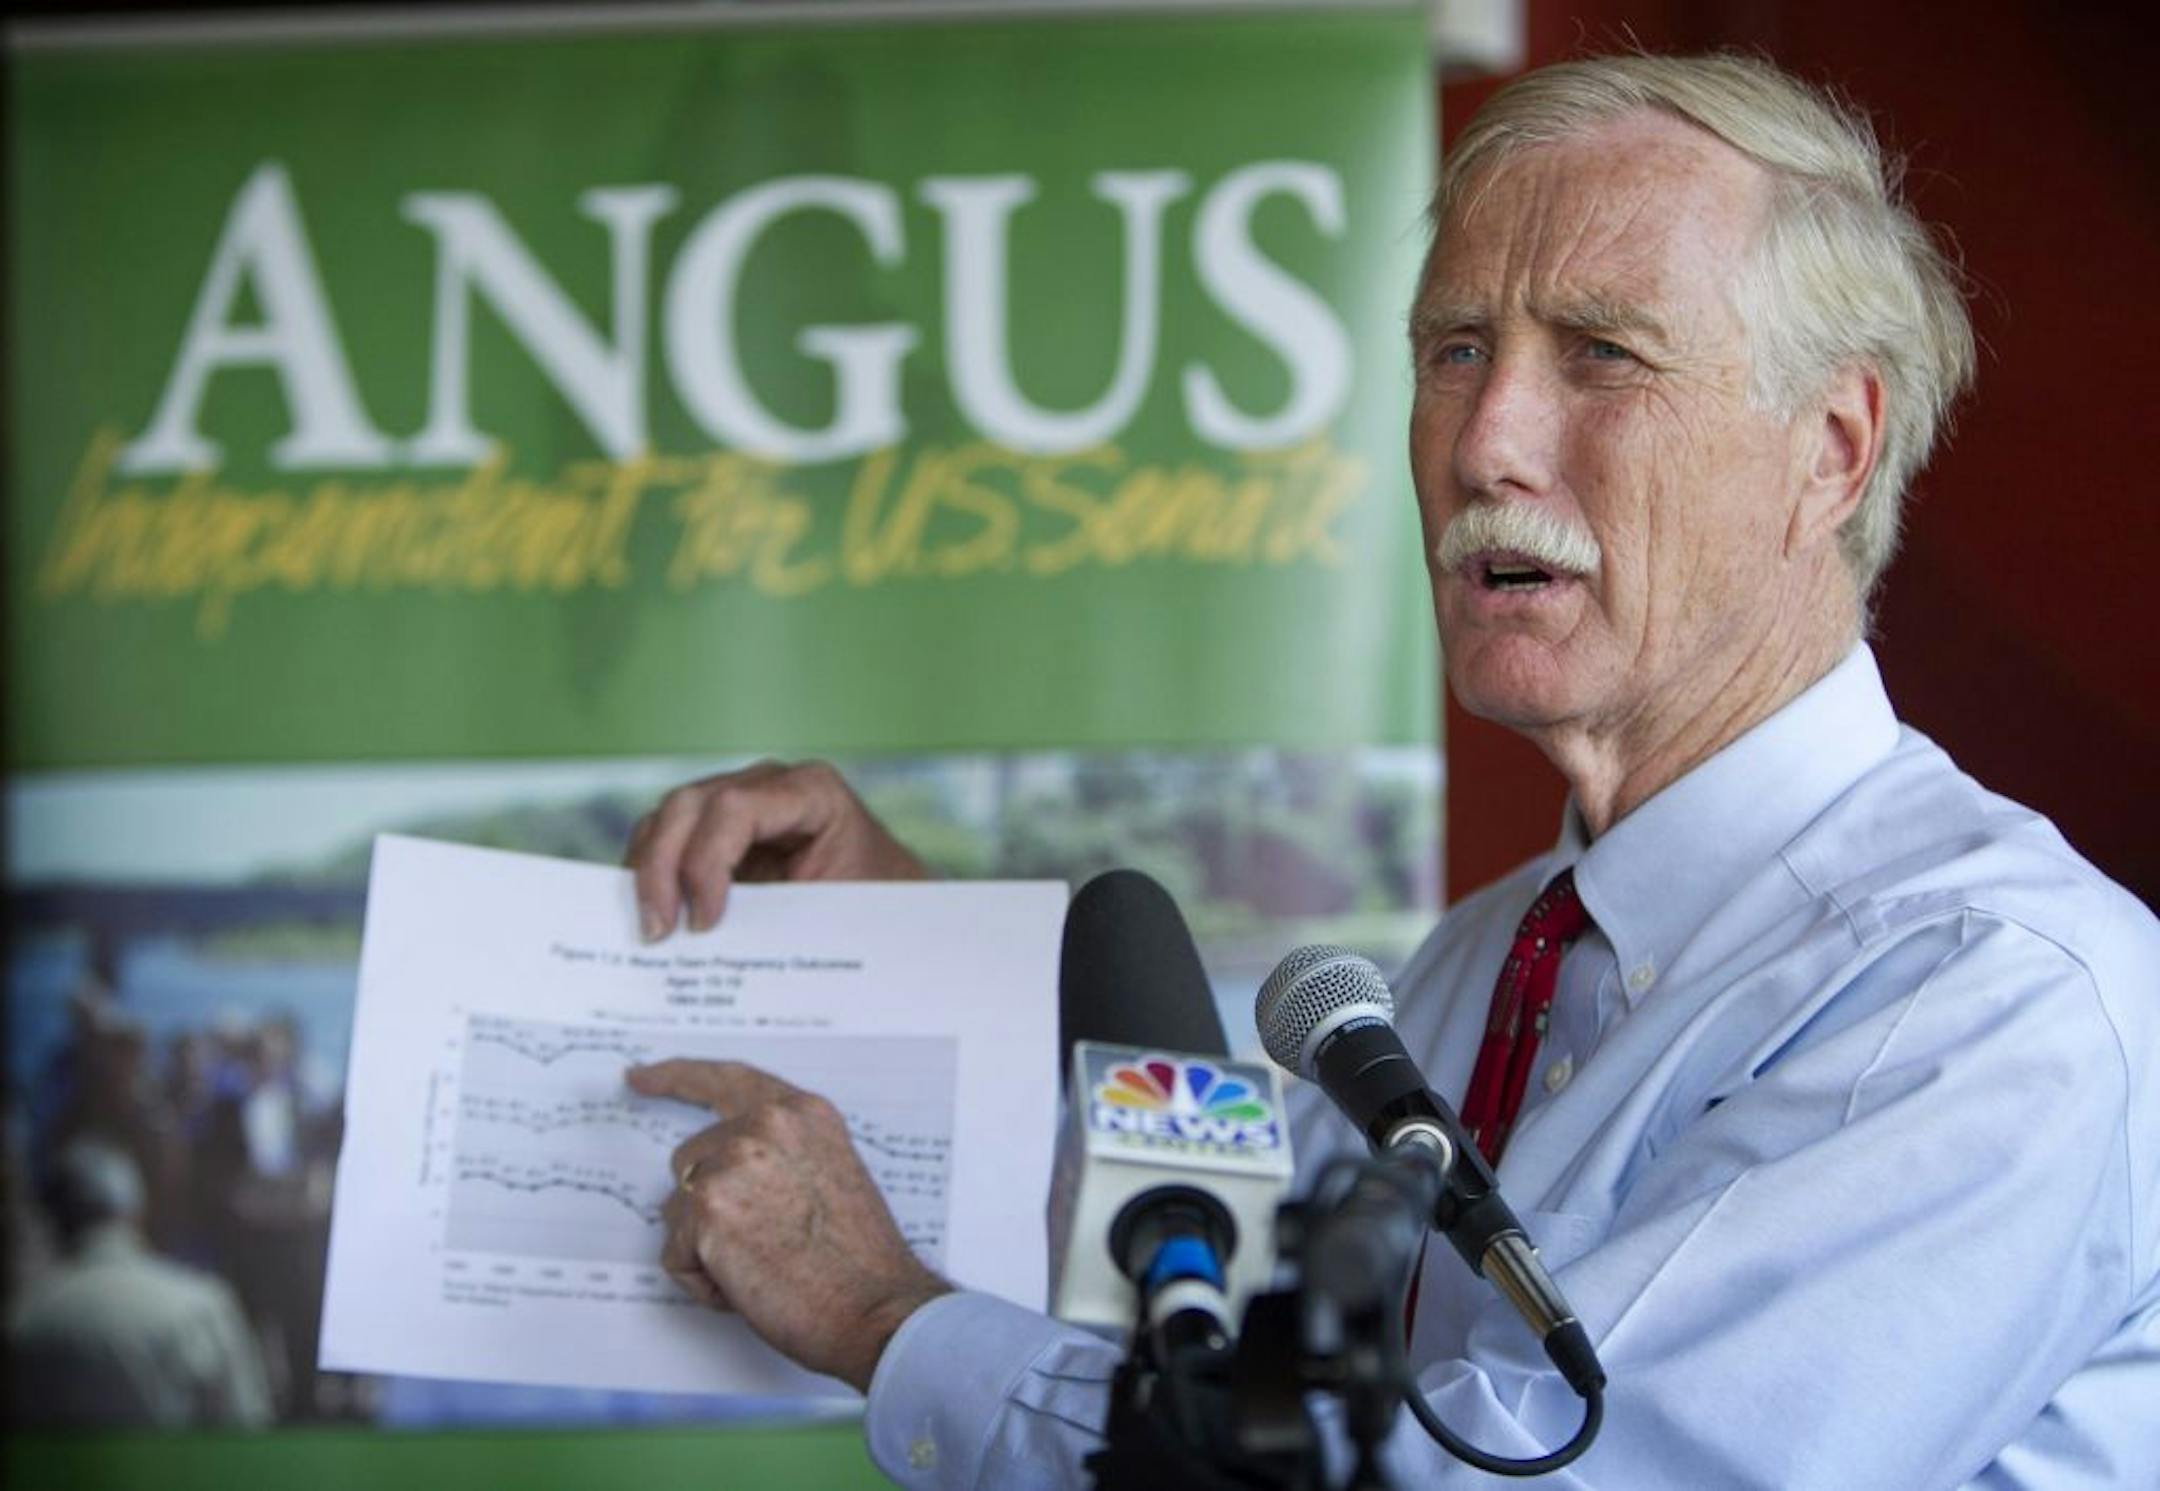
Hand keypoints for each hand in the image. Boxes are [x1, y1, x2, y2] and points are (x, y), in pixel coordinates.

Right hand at [625, 760, 927, 940]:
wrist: (894, 902)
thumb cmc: (874, 907)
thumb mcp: (836, 911)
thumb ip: (779, 919)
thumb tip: (715, 953)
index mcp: (811, 791)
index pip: (735, 808)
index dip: (706, 862)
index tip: (705, 924)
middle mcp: (769, 783)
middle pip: (689, 806)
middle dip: (662, 868)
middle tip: (658, 934)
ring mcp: (740, 799)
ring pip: (668, 818)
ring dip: (648, 872)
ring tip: (652, 933)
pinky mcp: (719, 829)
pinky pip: (669, 839)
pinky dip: (653, 875)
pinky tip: (653, 917)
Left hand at [627, 1058, 950, 1392]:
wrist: (877, 1311)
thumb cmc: (860, 1262)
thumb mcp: (830, 1174)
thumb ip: (778, 1154)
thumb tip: (723, 1172)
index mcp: (801, 1113)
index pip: (726, 1080)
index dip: (677, 1078)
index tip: (640, 1078)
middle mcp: (764, 1126)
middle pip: (690, 1161)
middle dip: (709, 1208)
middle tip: (764, 1248)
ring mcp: (732, 1164)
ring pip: (677, 1211)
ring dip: (708, 1248)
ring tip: (767, 1269)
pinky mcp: (707, 1211)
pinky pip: (676, 1255)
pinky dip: (703, 1282)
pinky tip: (751, 1288)